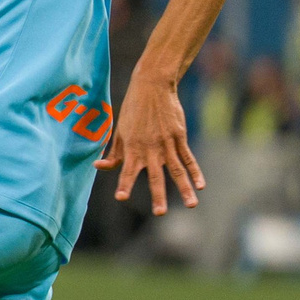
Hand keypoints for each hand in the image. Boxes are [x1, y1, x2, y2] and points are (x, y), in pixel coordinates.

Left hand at [94, 75, 201, 215]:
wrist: (152, 86)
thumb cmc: (132, 110)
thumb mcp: (119, 131)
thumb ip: (113, 152)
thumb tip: (98, 166)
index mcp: (132, 148)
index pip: (127, 170)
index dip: (124, 183)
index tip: (121, 197)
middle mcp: (150, 148)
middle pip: (156, 176)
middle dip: (158, 195)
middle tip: (160, 213)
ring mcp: (167, 143)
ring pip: (177, 170)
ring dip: (184, 188)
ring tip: (192, 205)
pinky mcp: (179, 137)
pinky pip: (188, 158)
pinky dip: (196, 172)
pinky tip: (201, 185)